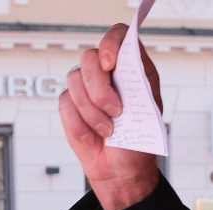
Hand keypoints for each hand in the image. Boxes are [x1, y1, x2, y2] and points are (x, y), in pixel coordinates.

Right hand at [61, 24, 163, 209]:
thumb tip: (123, 58)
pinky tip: (94, 136)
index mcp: (130, 68)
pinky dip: (80, 124)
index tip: (110, 64)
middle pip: (89, 58)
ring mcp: (86, 88)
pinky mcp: (70, 105)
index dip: (110, 43)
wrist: (120, 171)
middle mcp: (107, 73)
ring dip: (91, 112)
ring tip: (108, 130)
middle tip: (116, 112)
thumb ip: (137, 80)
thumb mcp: (147, 110)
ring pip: (74, 81)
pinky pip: (65, 104)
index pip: (118, 36)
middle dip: (99, 89)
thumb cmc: (138, 141)